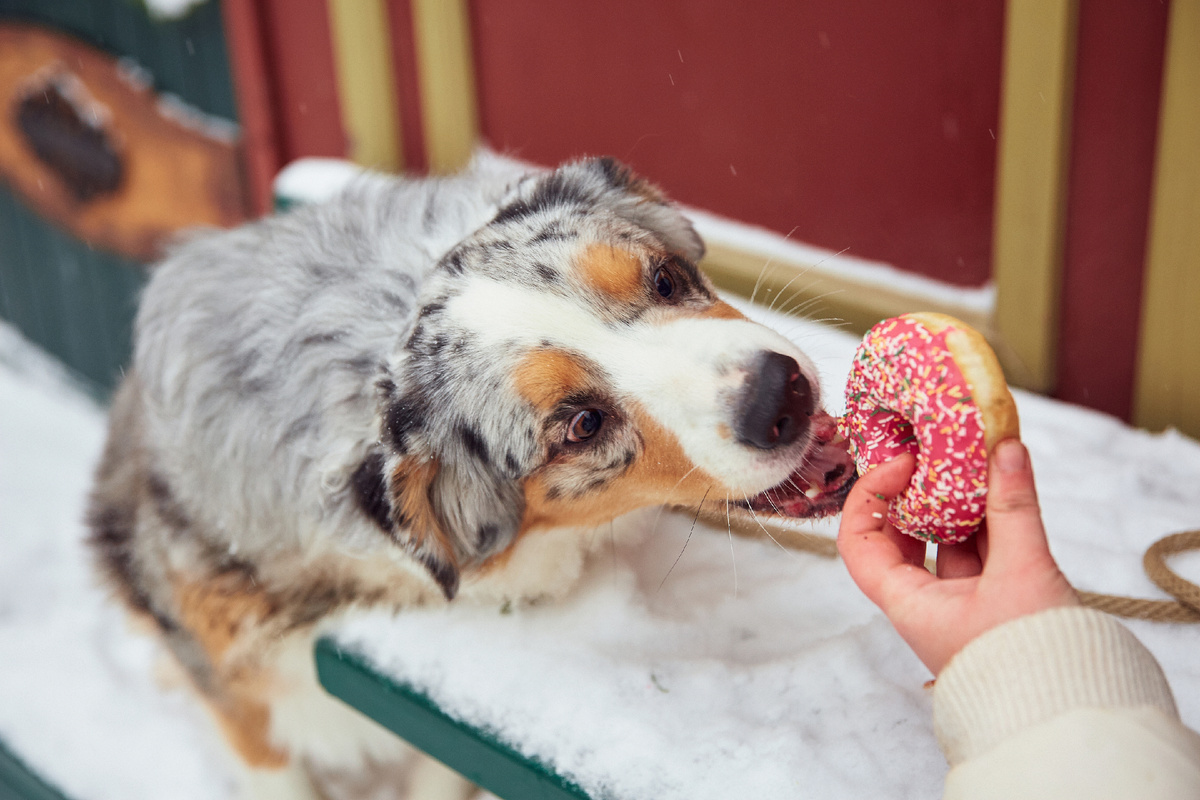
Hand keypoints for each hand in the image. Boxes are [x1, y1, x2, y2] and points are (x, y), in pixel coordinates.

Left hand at [837, 439, 1078, 674]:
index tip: (902, 465)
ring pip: (948, 540)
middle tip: (937, 455)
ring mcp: (962, 604)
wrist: (1074, 717)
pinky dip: (992, 520)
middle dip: (919, 492)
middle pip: (903, 536)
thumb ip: (1014, 508)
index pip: (859, 542)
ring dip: (961, 501)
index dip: (870, 496)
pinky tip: (1006, 487)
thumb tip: (1005, 448)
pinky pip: (984, 552)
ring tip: (977, 460)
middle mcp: (927, 604)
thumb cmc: (1034, 661)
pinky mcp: (996, 604)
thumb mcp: (1023, 574)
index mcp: (909, 604)